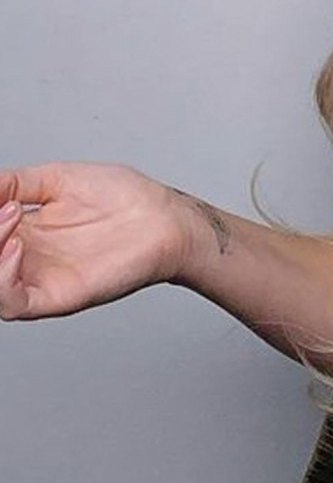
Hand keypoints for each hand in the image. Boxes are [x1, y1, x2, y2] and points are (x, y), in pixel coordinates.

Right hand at [0, 161, 186, 320]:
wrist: (166, 219)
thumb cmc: (124, 198)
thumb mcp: (58, 179)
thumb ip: (13, 183)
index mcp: (23, 231)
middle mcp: (25, 258)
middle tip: (1, 209)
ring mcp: (39, 279)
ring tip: (9, 217)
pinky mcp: (57, 297)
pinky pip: (12, 303)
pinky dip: (1, 279)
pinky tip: (16, 246)